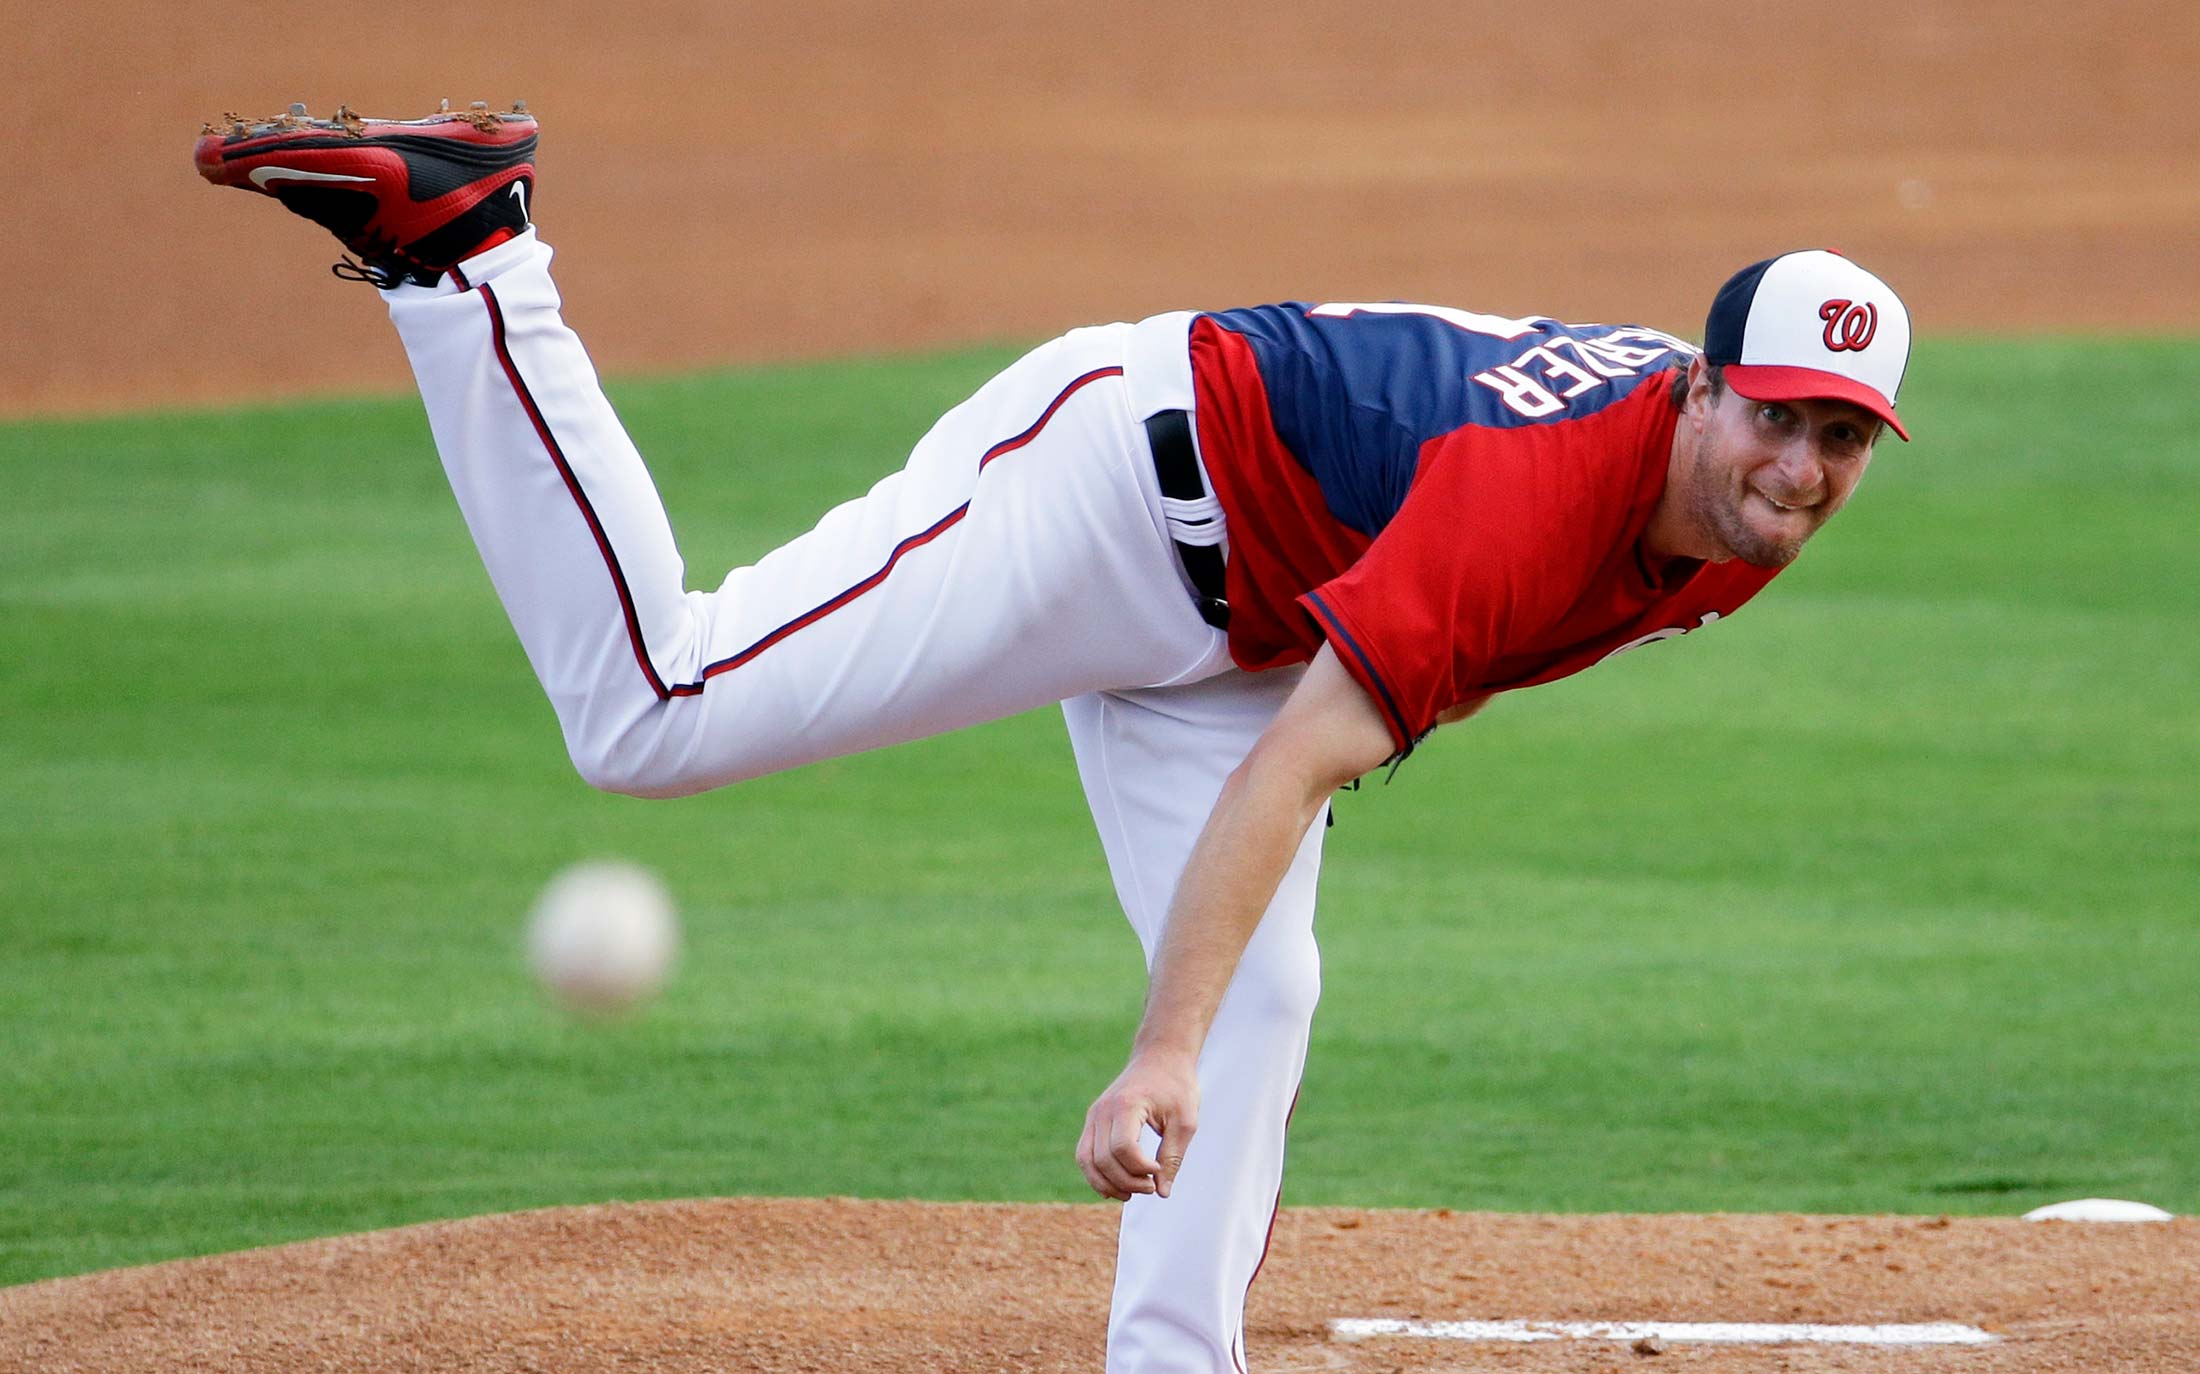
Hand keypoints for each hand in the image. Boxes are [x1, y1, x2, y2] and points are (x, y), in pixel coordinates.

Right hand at [1077, 1051, 1198, 1200]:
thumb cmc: (1176, 1086)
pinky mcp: (1093, 1121)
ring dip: (1108, 1184)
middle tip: (1152, 1186)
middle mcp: (1103, 1110)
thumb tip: (1162, 1192)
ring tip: (1134, 1192)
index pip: (1123, 1148)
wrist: (1160, 1057)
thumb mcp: (1185, 1121)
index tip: (1160, 1169)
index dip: (1141, 1168)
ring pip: (1087, 1160)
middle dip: (1127, 1181)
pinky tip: (1117, 1187)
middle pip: (1103, 1159)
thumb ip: (1173, 1157)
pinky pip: (1085, 1154)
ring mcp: (1094, 1115)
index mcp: (1126, 1105)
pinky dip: (1096, 1174)